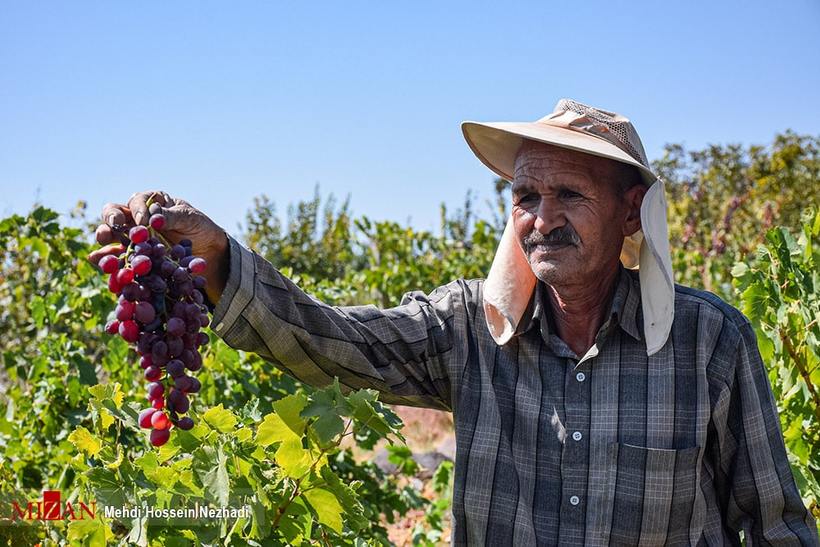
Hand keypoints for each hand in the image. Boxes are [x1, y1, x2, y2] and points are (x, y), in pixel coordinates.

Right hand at [88, 190, 229, 303]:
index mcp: (150, 203)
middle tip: (114, 228)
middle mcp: (135, 218)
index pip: (136, 201)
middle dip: (110, 221)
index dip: (137, 209)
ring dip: (105, 244)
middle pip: (113, 216)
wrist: (208, 250)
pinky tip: (107, 270)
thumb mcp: (189, 218)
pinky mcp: (135, 258)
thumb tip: (154, 217)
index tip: (143, 221)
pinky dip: (111, 265)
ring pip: (111, 238)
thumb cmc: (199, 227)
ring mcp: (132, 239)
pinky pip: (119, 260)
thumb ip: (171, 216)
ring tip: (102, 252)